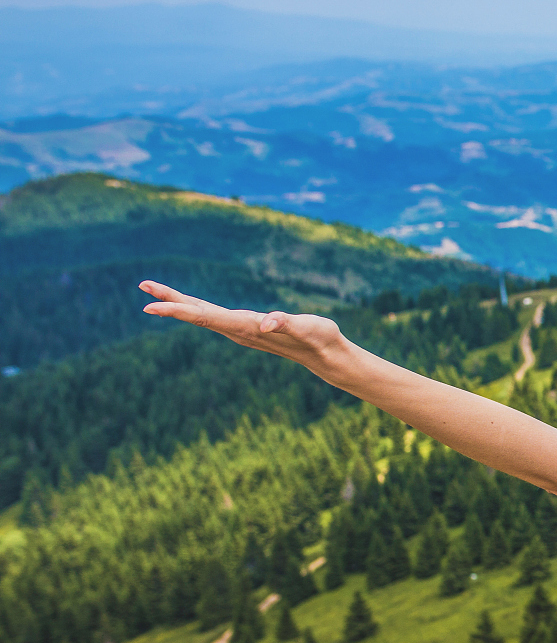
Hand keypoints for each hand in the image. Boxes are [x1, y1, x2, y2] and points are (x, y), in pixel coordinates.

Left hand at [139, 281, 345, 371]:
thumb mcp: (307, 328)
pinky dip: (194, 307)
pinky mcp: (245, 328)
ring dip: (178, 303)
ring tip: (154, 291)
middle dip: (170, 301)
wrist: (326, 357)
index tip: (151, 306)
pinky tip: (187, 303)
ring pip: (202, 314)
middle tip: (144, 285)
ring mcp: (240, 330)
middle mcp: (238, 331)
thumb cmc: (320, 339)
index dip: (178, 310)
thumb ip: (286, 323)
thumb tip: (265, 323)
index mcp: (247, 328)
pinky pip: (212, 315)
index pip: (205, 316)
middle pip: (197, 314)